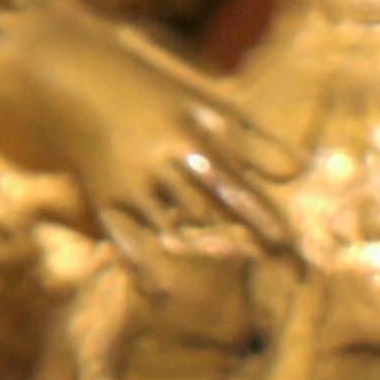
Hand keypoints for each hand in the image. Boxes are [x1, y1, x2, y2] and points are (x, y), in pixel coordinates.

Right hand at [0, 2, 292, 255]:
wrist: (77, 85)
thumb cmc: (160, 102)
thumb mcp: (207, 111)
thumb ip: (255, 144)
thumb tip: (302, 171)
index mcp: (189, 142)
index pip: (238, 192)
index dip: (267, 223)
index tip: (295, 249)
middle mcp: (159, 168)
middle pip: (211, 218)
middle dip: (249, 243)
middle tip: (295, 276)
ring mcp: (130, 188)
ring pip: (176, 236)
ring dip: (207, 254)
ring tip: (235, 262)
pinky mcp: (106, 203)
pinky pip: (127, 246)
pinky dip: (144, 270)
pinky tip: (163, 294)